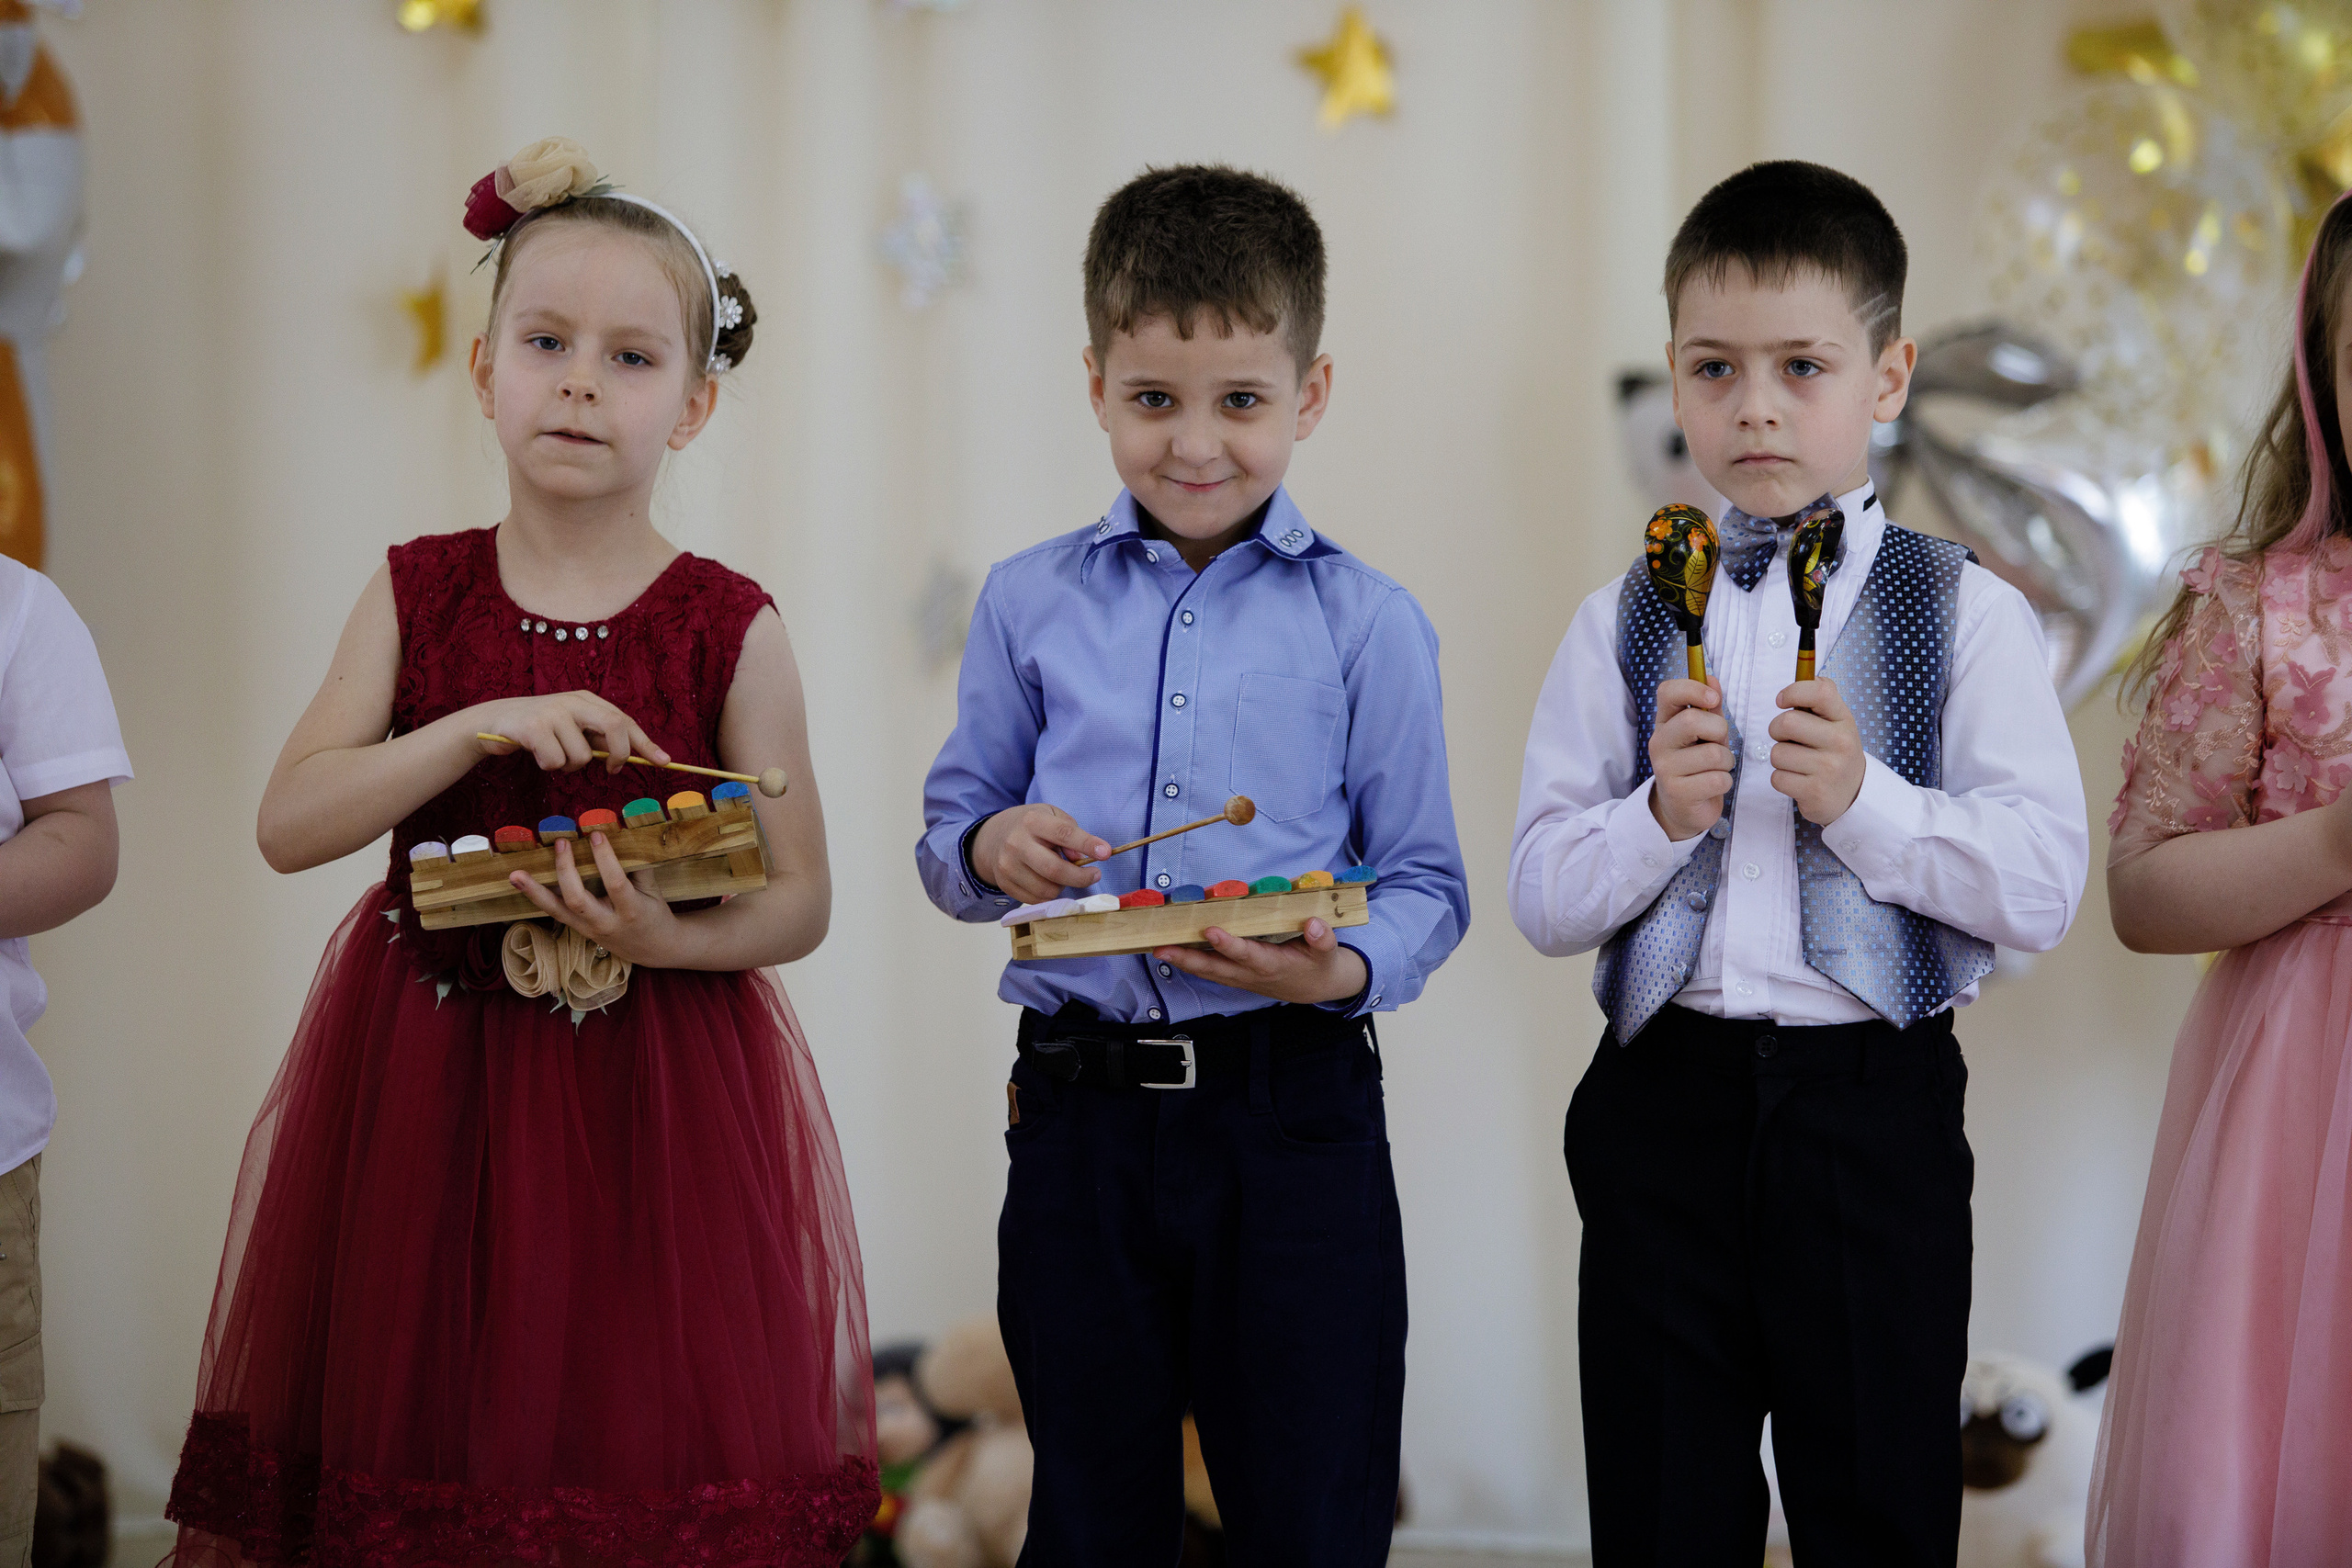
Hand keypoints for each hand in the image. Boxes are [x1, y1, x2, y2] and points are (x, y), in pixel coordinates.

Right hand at [473, 690, 668, 776]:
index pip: (625, 720)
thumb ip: (598, 738)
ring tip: (553, 755)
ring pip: (582, 756)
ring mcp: (553, 712)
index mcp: (587, 700)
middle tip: (611, 770)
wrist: (493, 722)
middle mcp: (573, 701)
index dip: (645, 742)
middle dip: (618, 755)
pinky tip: (536, 755)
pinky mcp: (533, 727)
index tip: (664, 762)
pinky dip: (549, 766)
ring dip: (569, 766)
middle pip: (614, 727)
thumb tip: (630, 756)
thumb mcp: (572, 728)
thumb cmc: (540, 729)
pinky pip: (556, 761)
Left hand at [508, 832, 685, 966]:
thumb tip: (621, 832)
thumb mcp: (653, 890)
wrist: (652, 948)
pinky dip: (536, 896)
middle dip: (566, 870)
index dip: (605, 859)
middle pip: (578, 899)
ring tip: (515, 874)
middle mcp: (605, 922)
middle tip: (561, 842)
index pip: (615, 883)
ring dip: (534, 891)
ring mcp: (587, 928)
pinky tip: (520, 881)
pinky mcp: (576, 929)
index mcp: (630, 910)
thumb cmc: (654, 913)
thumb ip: (638, 866)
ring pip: (557, 911)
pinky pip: (554, 912)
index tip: (596, 834)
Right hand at [971, 804, 1111, 902]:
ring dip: (1064, 886)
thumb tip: (1082, 860)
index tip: (1106, 853)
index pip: (1063, 833)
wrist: (994, 836)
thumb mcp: (1052, 816)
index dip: (1087, 844)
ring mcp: (1007, 866)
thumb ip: (1071, 832)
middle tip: (1094, 874)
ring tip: (1064, 874)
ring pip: (1047, 890)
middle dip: (1081, 877)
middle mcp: (1016, 844)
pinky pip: (1036, 900)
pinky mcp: (1004, 884)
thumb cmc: (1032, 825)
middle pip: (1055, 870)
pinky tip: (1049, 881)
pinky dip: (1049, 894)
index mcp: (1032, 821)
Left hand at [1154, 919, 1367, 1005]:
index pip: (1248, 954)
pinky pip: (1210, 970)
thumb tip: (1315, 924)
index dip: (1229, 945)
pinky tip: (1172, 952)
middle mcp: (1252, 974)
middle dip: (1189, 958)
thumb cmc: (1318, 965)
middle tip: (1163, 948)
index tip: (1211, 930)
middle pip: (1216, 968)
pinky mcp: (1235, 975)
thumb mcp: (1328, 953)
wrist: (1315, 987)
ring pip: (1208, 971)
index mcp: (1273, 965)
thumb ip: (1322, 939)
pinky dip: (1190, 962)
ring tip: (1158, 949)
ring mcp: (1241, 977)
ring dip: (1182, 962)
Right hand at [1647, 676, 1732, 840]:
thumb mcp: (1705, 733)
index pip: (1667, 691)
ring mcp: (1665, 768)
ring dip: (1726, 762)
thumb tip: (1712, 679)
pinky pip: (1717, 779)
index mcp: (1665, 722)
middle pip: (1691, 722)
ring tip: (1716, 769)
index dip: (1692, 688)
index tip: (1712, 699)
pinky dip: (1724, 782)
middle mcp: (1659, 742)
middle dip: (1719, 731)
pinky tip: (1712, 786)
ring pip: (1712, 754)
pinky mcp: (1677, 792)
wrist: (1682, 808)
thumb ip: (1709, 707)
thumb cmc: (1697, 765)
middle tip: (1717, 743)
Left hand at [1769, 677, 1865, 824]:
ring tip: (1798, 762)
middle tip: (1788, 739)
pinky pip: (1777, 778)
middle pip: (1786, 723)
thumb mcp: (1836, 722)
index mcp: (1844, 719)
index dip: (1793, 691)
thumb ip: (1821, 698)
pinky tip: (1799, 780)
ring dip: (1780, 758)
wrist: (1853, 794)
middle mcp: (1841, 742)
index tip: (1781, 701)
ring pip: (1777, 753)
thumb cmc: (1834, 751)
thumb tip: (1806, 673)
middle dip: (1777, 730)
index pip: (1819, 692)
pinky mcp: (1815, 792)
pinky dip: (1782, 779)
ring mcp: (1829, 769)